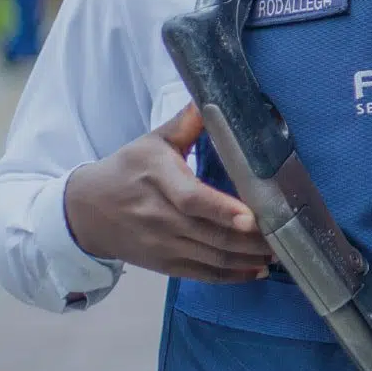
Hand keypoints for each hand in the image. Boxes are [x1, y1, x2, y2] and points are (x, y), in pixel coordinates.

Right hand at [63, 103, 276, 282]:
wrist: (86, 212)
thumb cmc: (126, 170)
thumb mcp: (151, 142)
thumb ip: (185, 123)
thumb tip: (211, 95)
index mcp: (157, 178)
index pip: (192, 199)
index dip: (223, 210)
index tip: (252, 217)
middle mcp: (158, 215)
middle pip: (210, 233)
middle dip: (250, 239)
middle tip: (285, 234)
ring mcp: (161, 244)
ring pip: (211, 256)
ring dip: (248, 258)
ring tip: (278, 252)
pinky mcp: (163, 264)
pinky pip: (201, 274)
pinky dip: (231, 275)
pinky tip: (255, 270)